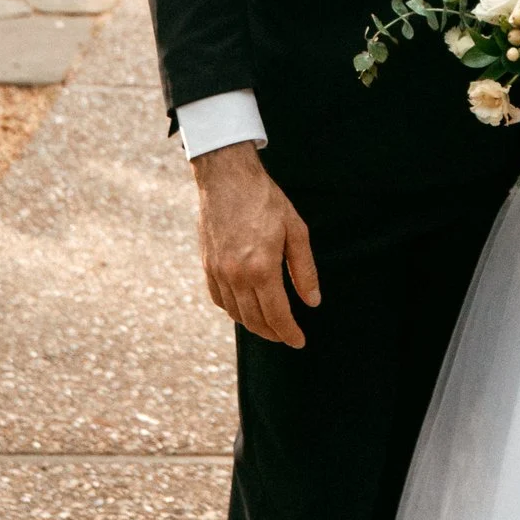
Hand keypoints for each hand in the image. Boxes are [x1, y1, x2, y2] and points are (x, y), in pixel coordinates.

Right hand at [190, 141, 318, 347]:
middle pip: (255, 320)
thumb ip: (304, 270)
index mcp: (261, 268)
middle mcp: (236, 276)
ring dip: (253, 325)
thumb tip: (312, 301)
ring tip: (269, 325)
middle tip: (287, 336)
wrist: (227, 177)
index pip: (277, 315)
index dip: (289, 333)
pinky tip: (244, 308)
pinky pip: (218, 299)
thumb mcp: (296, 230)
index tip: (299, 341)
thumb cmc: (265, 200)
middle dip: (273, 333)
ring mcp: (218, 272)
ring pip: (235, 313)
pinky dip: (233, 310)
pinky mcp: (207, 265)